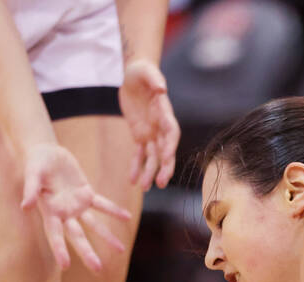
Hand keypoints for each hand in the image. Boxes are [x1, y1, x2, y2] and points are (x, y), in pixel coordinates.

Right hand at [20, 142, 132, 271]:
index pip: (54, 234)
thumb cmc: (35, 163)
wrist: (46, 152)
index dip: (59, 249)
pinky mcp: (86, 193)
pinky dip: (114, 210)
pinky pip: (102, 205)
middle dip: (87, 252)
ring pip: (94, 225)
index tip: (65, 266)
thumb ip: (31, 190)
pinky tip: (127, 218)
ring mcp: (77, 205)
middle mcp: (64, 213)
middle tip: (98, 269)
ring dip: (107, 237)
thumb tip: (25, 206)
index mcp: (49, 211)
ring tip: (121, 251)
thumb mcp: (32, 174)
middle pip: (77, 236)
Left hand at [119, 59, 179, 188]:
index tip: (166, 156)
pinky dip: (136, 167)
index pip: (171, 132)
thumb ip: (155, 80)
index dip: (170, 145)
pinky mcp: (139, 135)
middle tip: (161, 182)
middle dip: (164, 167)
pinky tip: (132, 181)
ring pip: (152, 157)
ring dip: (149, 172)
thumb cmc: (142, 72)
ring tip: (144, 187)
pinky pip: (138, 154)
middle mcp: (161, 126)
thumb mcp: (146, 72)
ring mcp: (151, 133)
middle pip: (165, 150)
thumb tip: (162, 90)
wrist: (133, 75)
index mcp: (165, 113)